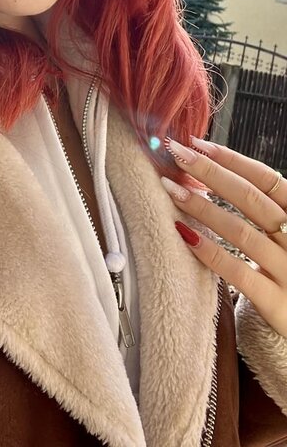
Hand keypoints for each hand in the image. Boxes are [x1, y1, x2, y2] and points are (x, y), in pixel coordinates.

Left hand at [161, 137, 286, 336]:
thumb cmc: (286, 268)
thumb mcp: (283, 233)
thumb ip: (258, 207)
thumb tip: (208, 167)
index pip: (267, 179)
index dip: (232, 159)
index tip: (197, 144)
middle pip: (251, 199)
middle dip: (210, 173)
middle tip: (176, 154)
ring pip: (242, 233)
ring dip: (203, 208)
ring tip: (172, 190)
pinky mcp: (278, 304)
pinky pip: (239, 274)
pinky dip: (210, 253)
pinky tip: (185, 235)